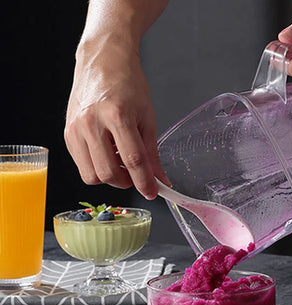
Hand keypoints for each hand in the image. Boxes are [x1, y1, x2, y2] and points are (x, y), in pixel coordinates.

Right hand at [64, 39, 168, 199]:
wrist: (102, 60)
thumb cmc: (128, 83)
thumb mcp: (147, 117)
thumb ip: (152, 152)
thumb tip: (159, 179)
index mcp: (118, 116)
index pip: (133, 161)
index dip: (145, 182)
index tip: (153, 192)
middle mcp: (92, 123)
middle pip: (109, 173)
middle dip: (126, 182)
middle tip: (136, 176)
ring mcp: (76, 128)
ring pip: (92, 175)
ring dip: (110, 178)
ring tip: (120, 163)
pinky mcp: (67, 133)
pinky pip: (81, 164)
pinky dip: (97, 166)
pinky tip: (107, 153)